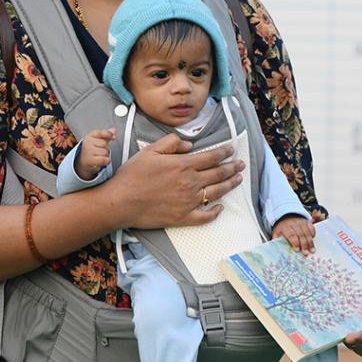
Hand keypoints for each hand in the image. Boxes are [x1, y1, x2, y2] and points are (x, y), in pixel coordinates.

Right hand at [76, 128, 115, 179]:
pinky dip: (106, 161)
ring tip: (100, 155)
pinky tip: (102, 160)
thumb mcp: (98, 139)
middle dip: (106, 147)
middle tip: (101, 149)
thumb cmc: (92, 148)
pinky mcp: (91, 160)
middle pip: (104, 143)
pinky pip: (104, 160)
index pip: (100, 132)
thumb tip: (114, 130)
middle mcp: (88, 143)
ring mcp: (89, 152)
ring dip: (106, 155)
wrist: (83, 159)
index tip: (113, 136)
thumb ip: (107, 134)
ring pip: (105, 152)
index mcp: (90, 136)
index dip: (108, 134)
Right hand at [110, 132, 245, 228]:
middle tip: (241, 164)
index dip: (224, 152)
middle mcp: (190, 183)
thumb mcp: (150, 150)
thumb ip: (172, 143)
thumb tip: (189, 144)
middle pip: (218, 173)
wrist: (121, 201)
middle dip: (232, 167)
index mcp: (183, 165)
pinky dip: (215, 212)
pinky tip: (220, 208)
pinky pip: (205, 216)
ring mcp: (189, 201)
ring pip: (216, 192)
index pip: (211, 156)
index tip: (231, 149)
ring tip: (239, 179)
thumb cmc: (132, 175)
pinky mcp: (183, 217)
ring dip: (230, 184)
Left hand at [272, 215, 315, 254]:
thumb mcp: (276, 233)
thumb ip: (277, 241)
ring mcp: (301, 222)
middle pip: (300, 235)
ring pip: (307, 233)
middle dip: (304, 245)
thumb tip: (278, 250)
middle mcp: (294, 224)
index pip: (291, 235)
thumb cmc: (282, 228)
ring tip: (312, 250)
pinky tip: (313, 240)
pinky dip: (313, 234)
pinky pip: (311, 228)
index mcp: (285, 227)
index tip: (297, 250)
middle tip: (306, 253)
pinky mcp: (306, 222)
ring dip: (310, 242)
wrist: (286, 216)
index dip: (295, 243)